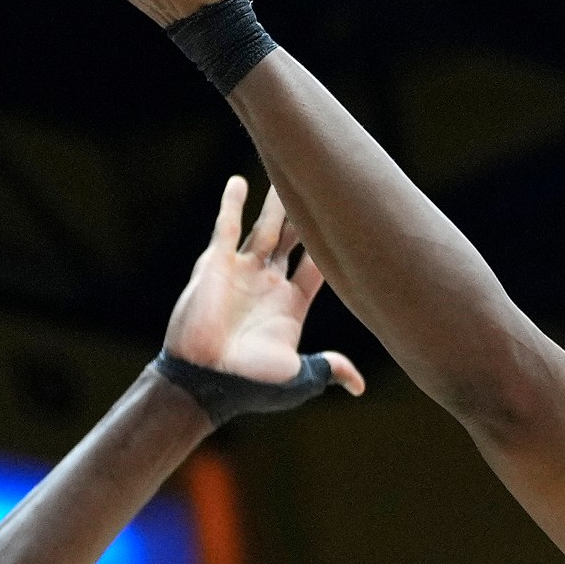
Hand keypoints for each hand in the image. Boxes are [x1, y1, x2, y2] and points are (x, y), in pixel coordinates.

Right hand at [166, 176, 364, 392]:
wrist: (206, 381)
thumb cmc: (251, 384)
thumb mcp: (297, 376)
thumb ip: (327, 369)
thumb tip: (358, 386)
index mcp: (292, 305)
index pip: (319, 266)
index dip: (333, 245)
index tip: (351, 222)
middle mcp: (269, 284)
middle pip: (294, 239)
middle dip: (306, 217)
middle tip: (323, 186)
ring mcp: (242, 272)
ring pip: (265, 229)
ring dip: (276, 205)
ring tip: (288, 176)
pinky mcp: (215, 264)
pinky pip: (224, 227)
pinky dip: (231, 204)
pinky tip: (240, 182)